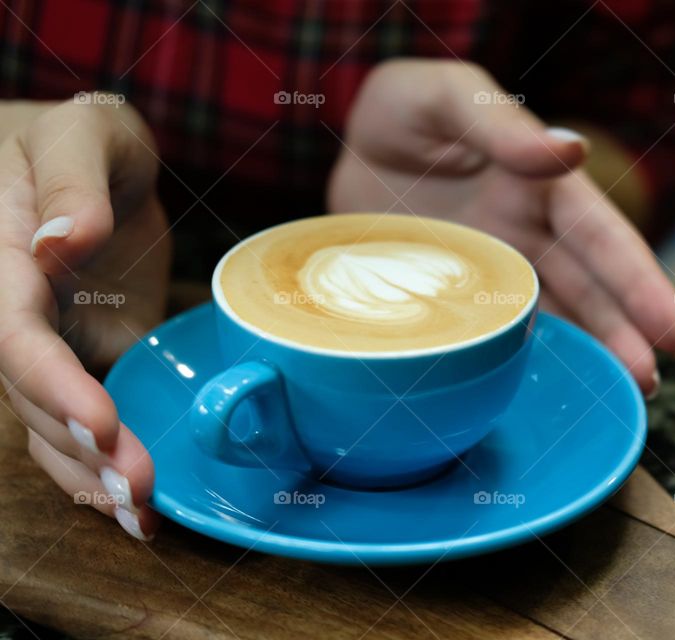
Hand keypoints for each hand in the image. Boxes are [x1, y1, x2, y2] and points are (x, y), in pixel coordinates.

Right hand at [0, 99, 169, 538]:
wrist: (84, 163)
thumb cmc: (79, 137)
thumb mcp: (83, 134)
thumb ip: (71, 183)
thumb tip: (62, 244)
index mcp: (3, 257)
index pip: (14, 332)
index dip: (50, 382)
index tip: (100, 423)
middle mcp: (11, 311)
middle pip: (32, 393)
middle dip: (82, 449)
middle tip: (140, 493)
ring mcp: (42, 342)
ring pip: (45, 422)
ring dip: (90, 475)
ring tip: (142, 518)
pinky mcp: (78, 356)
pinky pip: (74, 417)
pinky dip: (99, 461)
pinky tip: (134, 503)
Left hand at [328, 60, 674, 396]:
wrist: (347, 144)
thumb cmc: (405, 107)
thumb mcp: (448, 99)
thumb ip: (500, 125)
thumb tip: (572, 150)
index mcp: (542, 185)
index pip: (603, 238)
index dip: (640, 285)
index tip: (673, 332)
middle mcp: (528, 233)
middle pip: (589, 289)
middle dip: (626, 335)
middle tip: (653, 382)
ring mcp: (494, 268)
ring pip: (552, 318)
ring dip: (585, 356)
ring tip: (617, 397)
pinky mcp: (455, 294)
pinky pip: (494, 333)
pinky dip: (520, 360)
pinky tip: (542, 390)